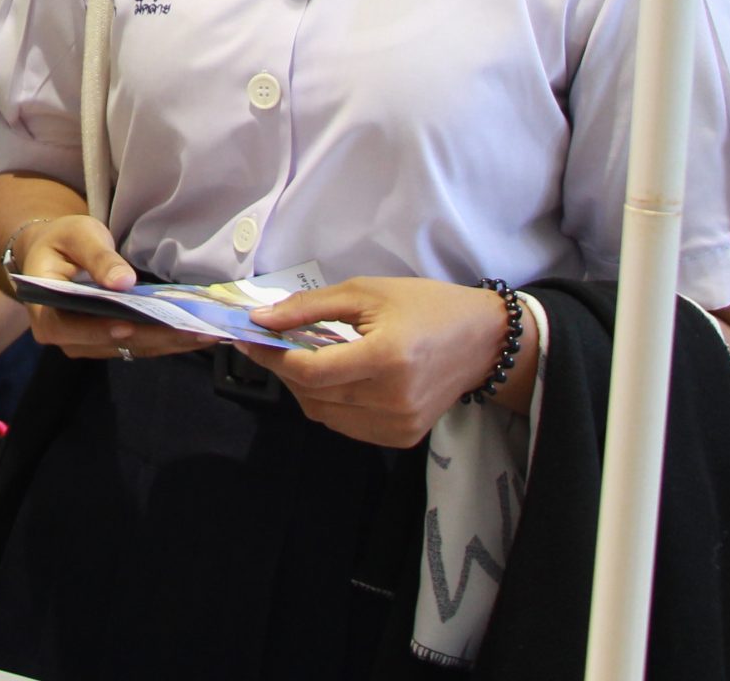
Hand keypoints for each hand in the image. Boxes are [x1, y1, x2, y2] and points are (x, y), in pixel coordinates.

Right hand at [11, 215, 216, 360]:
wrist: (53, 252)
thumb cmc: (62, 239)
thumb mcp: (77, 235)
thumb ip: (98, 256)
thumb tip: (123, 281)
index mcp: (45, 311)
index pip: (68, 327)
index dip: (97, 329)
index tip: (129, 325)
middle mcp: (65, 336)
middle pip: (109, 342)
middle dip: (153, 335)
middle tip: (193, 329)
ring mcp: (87, 343)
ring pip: (130, 348)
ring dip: (168, 341)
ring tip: (205, 332)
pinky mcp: (108, 343)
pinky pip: (139, 345)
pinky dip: (167, 339)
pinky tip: (195, 333)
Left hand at [238, 277, 515, 446]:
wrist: (482, 341)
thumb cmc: (424, 306)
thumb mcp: (365, 292)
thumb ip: (309, 308)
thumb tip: (260, 320)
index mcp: (386, 358)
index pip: (310, 371)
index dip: (270, 357)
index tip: (247, 338)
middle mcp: (393, 399)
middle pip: (312, 394)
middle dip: (282, 369)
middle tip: (271, 343)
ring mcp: (399, 424)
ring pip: (323, 415)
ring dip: (303, 388)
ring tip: (304, 358)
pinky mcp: (401, 438)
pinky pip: (345, 425)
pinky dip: (328, 404)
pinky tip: (334, 378)